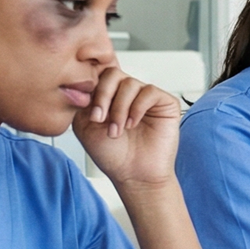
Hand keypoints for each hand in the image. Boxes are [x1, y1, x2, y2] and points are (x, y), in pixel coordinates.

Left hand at [74, 66, 182, 187]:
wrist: (134, 175)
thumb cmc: (113, 155)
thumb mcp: (85, 125)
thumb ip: (83, 100)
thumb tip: (86, 82)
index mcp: (109, 96)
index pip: (99, 75)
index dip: (92, 90)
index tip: (91, 115)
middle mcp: (128, 94)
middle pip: (113, 73)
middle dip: (103, 96)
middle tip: (100, 119)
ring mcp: (147, 97)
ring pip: (130, 83)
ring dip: (119, 108)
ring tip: (117, 130)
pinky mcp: (166, 103)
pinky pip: (149, 92)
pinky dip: (137, 108)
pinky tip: (132, 124)